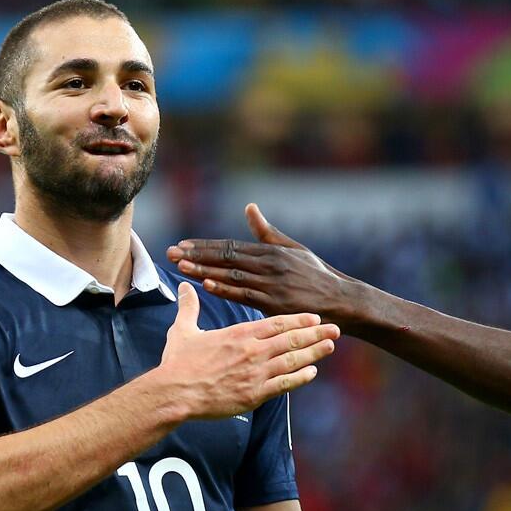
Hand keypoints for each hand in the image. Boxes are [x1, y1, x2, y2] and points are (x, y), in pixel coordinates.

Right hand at [157, 282, 338, 418]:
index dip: (298, 319)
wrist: (174, 393)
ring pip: (292, 361)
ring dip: (313, 353)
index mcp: (239, 335)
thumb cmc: (178, 362)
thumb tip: (186, 287)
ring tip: (330, 346)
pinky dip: (299, 378)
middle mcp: (252, 352)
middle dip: (315, 333)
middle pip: (291, 339)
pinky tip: (312, 372)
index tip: (315, 316)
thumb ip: (189, 308)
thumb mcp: (183, 330)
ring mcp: (255, 374)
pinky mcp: (253, 394)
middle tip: (335, 328)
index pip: (276, 323)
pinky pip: (283, 385)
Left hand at [167, 204, 356, 321]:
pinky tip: (207, 284)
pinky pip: (245, 295)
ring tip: (181, 266)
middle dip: (196, 255)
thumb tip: (250, 207)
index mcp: (271, 251)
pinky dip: (225, 289)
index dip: (204, 246)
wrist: (341, 300)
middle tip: (169, 253)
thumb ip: (267, 232)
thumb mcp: (293, 249)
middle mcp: (269, 264)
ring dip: (205, 270)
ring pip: (231, 275)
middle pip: (226, 258)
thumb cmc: (316, 275)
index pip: (230, 246)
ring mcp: (272, 284)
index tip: (181, 245)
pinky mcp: (276, 303)